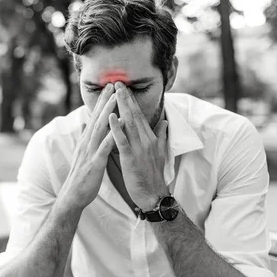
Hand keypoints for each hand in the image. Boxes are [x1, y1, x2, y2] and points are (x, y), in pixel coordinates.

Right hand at [60, 83, 117, 210]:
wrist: (73, 195)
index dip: (102, 102)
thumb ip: (87, 139)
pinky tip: (120, 126)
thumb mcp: (84, 154)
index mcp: (87, 140)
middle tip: (112, 84)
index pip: (95, 117)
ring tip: (117, 98)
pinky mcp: (95, 162)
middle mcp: (87, 142)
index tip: (110, 87)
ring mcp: (90, 151)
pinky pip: (105, 147)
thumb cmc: (82, 176)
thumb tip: (86, 125)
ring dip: (108, 112)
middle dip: (105, 100)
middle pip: (97, 118)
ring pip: (100, 128)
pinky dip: (113, 135)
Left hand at [109, 82, 168, 209]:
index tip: (124, 86)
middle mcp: (146, 140)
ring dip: (121, 106)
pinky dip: (117, 128)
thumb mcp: (160, 152)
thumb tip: (165, 122)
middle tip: (117, 81)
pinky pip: (122, 141)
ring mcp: (139, 148)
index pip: (139, 115)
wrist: (154, 195)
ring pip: (129, 123)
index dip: (131, 100)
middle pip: (134, 114)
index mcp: (150, 138)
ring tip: (114, 92)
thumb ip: (161, 136)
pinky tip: (111, 117)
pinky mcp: (131, 158)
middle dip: (125, 97)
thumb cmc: (153, 175)